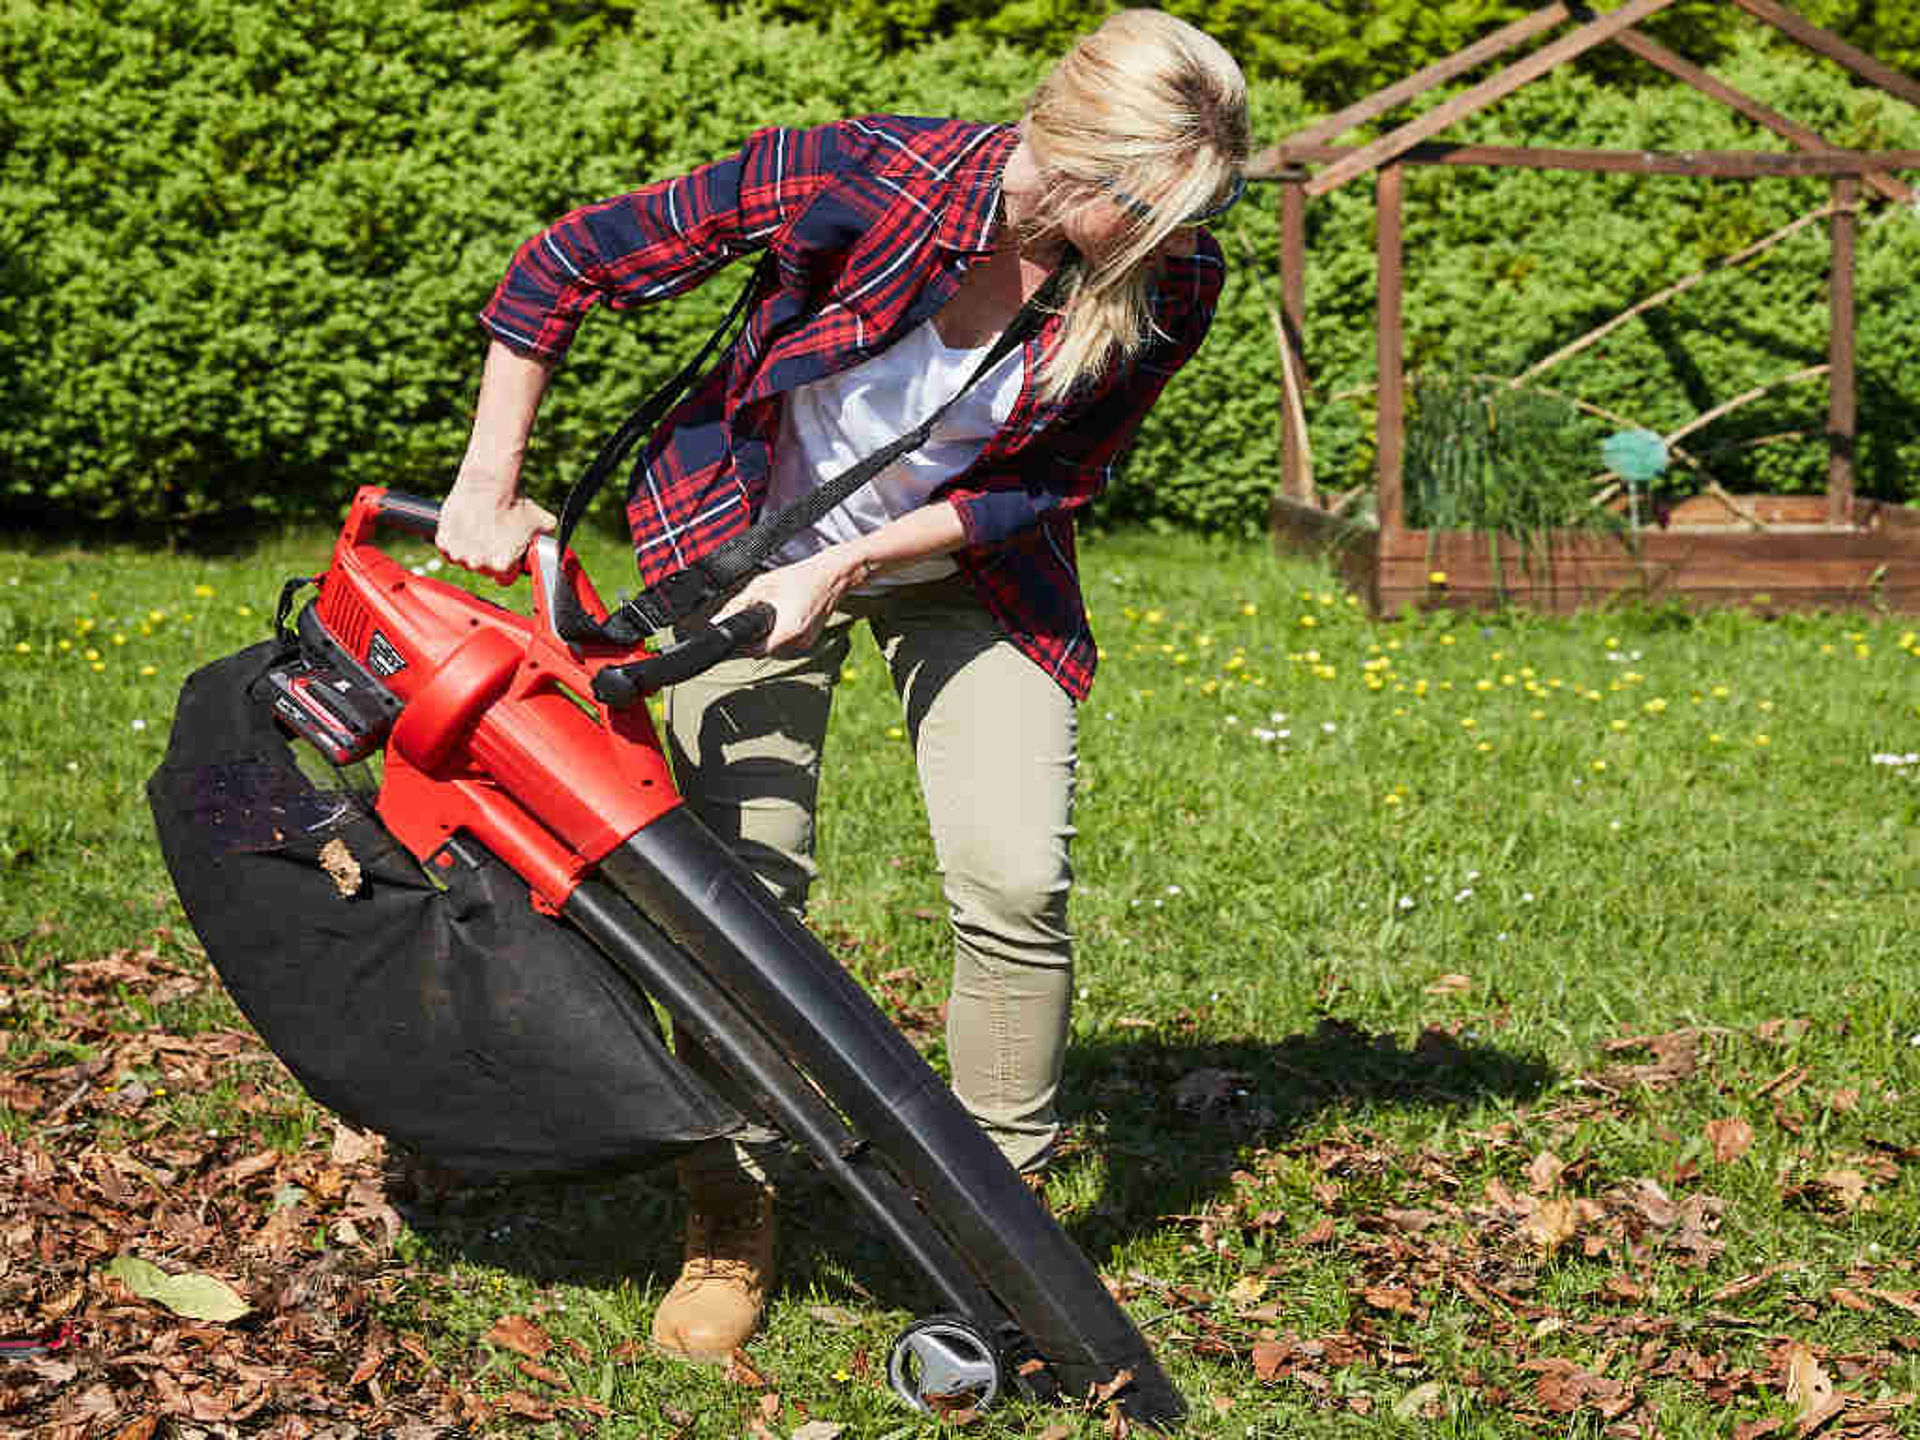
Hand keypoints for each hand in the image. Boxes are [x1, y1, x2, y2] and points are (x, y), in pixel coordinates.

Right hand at [435, 479, 556, 583]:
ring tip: (481, 528)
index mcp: (502, 567)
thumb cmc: (516, 502)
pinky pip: (448, 549)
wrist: (489, 482)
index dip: (508, 566)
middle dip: (489, 556)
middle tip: (494, 536)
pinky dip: (454, 540)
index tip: (507, 554)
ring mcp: (458, 554)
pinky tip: (466, 525)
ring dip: (470, 549)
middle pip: (483, 570)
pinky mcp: (443, 542)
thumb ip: (548, 543)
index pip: (504, 579)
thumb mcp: (543, 523)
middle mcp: (478, 565)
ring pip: (464, 560)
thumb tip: (556, 550)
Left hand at [716, 550, 869, 655]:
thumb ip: (738, 605)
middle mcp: (798, 642)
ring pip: (775, 650)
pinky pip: (786, 645)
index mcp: (787, 631)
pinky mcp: (809, 641)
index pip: (754, 651)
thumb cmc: (799, 578)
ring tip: (770, 615)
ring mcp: (805, 644)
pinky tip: (782, 618)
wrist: (831, 576)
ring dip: (767, 638)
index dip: (742, 644)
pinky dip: (779, 635)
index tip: (737, 633)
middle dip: (754, 639)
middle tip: (754, 618)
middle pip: (764, 652)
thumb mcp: (762, 586)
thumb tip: (717, 621)